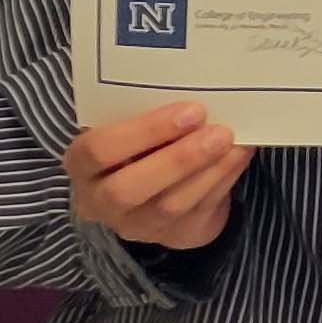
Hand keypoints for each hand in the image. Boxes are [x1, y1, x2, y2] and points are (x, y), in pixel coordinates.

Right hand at [66, 103, 252, 249]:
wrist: (157, 184)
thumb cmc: (140, 141)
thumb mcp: (130, 124)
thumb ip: (146, 111)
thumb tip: (198, 87)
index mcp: (82, 165)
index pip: (99, 150)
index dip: (145, 131)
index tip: (191, 111)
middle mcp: (101, 201)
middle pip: (128, 189)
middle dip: (178, 159)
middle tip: (217, 132)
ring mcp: (137, 224)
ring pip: (169, 205)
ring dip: (207, 170)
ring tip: (232, 140)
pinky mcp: (175, 235)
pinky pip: (200, 210)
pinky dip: (224, 179)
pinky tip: (238, 154)